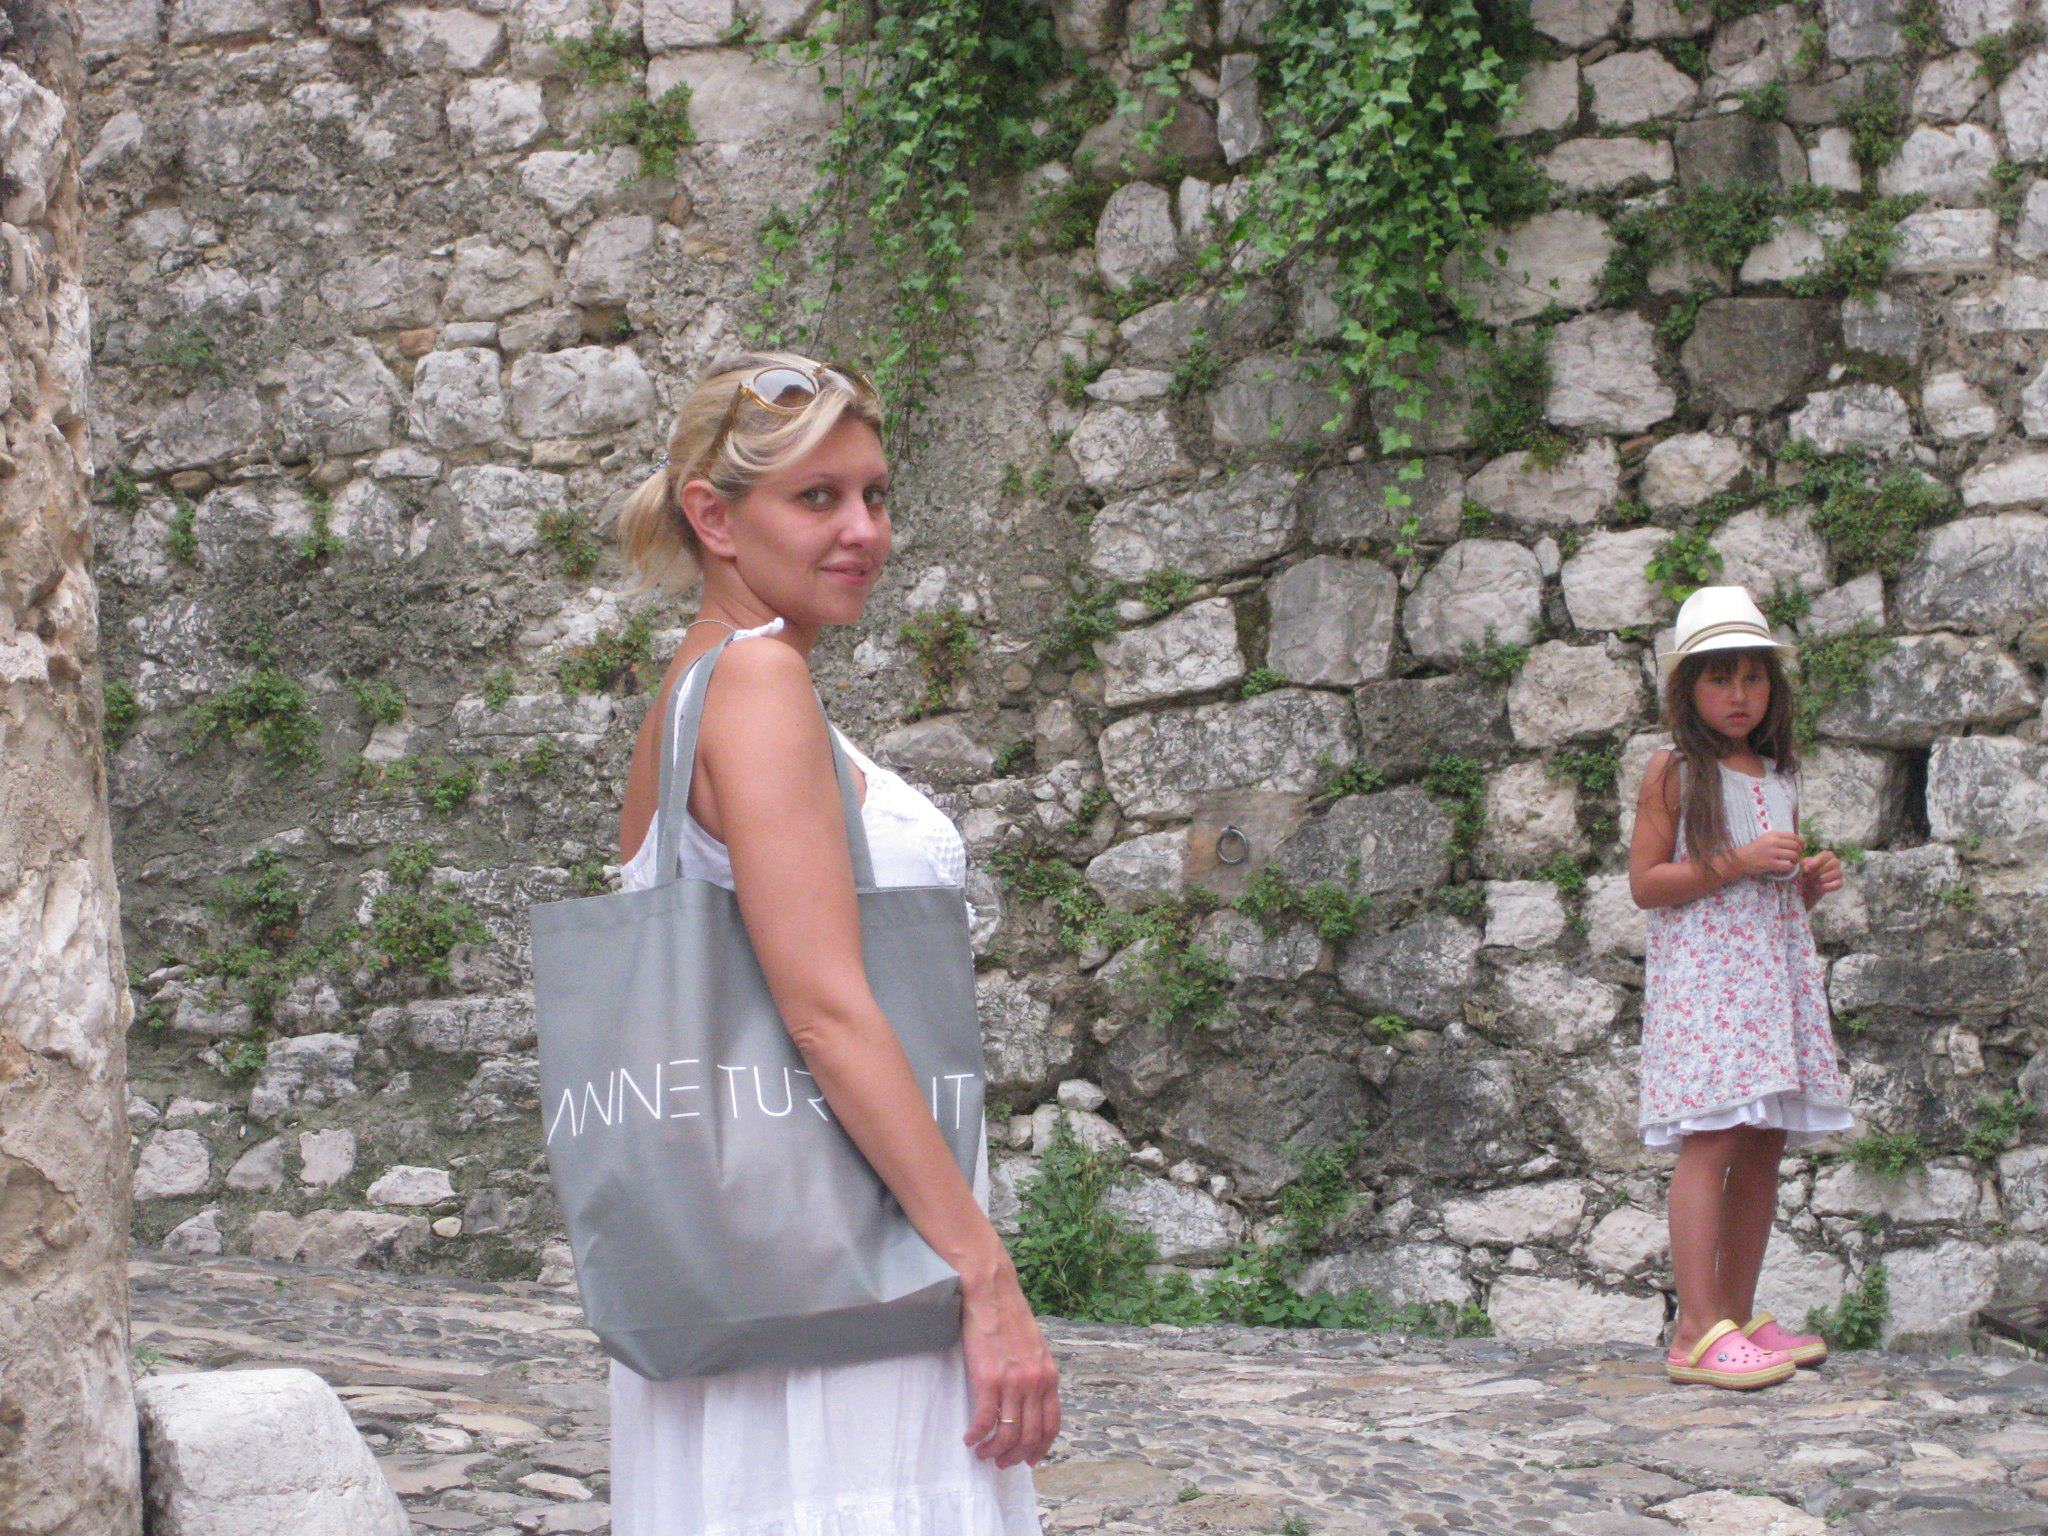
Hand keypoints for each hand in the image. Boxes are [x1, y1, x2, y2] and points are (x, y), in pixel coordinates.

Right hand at [959, 1267, 1059, 1469]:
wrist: (992, 1293)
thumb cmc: (1010, 1317)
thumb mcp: (1036, 1349)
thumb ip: (1037, 1375)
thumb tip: (1029, 1403)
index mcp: (1049, 1376)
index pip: (1051, 1425)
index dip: (1040, 1448)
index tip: (1029, 1459)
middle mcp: (1035, 1383)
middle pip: (1030, 1435)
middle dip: (1015, 1456)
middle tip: (1001, 1462)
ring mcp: (1013, 1382)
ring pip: (1008, 1433)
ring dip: (994, 1451)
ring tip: (983, 1453)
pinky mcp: (988, 1378)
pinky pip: (985, 1419)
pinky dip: (977, 1435)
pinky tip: (970, 1438)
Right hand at [1736, 830, 1804, 878]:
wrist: (1740, 859)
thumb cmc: (1754, 849)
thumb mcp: (1766, 839)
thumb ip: (1779, 839)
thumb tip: (1798, 842)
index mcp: (1773, 834)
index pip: (1794, 836)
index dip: (1801, 842)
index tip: (1802, 847)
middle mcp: (1773, 842)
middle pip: (1796, 846)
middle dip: (1800, 852)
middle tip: (1797, 856)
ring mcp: (1772, 853)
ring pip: (1793, 855)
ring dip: (1796, 860)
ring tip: (1792, 862)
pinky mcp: (1770, 864)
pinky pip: (1788, 865)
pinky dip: (1791, 867)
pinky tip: (1787, 867)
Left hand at [1800, 849, 1843, 905]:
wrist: (1807, 887)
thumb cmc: (1806, 873)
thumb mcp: (1802, 867)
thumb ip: (1803, 864)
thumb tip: (1804, 865)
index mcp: (1827, 855)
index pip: (1826, 854)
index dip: (1816, 861)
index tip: (1806, 869)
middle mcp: (1835, 862)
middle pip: (1833, 863)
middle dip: (1819, 871)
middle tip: (1809, 877)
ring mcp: (1839, 872)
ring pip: (1836, 873)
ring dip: (1823, 879)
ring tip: (1813, 882)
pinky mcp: (1840, 883)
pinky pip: (1838, 884)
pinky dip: (1828, 886)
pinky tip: (1820, 887)